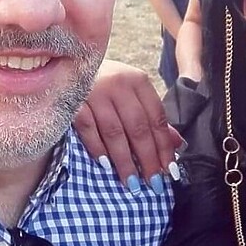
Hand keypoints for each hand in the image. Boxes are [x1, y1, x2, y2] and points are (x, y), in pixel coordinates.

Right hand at [73, 59, 183, 194]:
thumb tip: (176, 143)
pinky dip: (98, 149)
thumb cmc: (107, 84)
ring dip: (124, 160)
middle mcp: (118, 84)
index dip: (164, 146)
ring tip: (132, 182)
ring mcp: (94, 92)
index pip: (157, 118)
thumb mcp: (133, 94)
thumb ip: (153, 118)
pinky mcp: (73, 101)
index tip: (169, 170)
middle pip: (138, 127)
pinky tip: (105, 164)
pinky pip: (88, 130)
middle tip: (153, 183)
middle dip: (147, 158)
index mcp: (138, 81)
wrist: (69, 63)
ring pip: (114, 132)